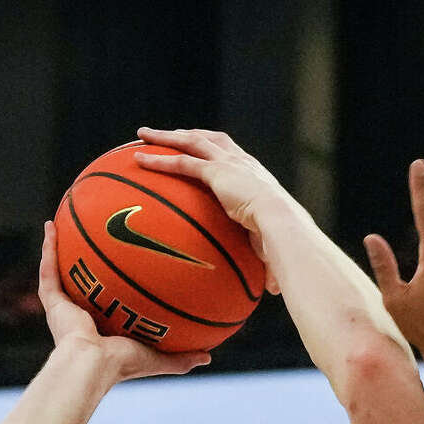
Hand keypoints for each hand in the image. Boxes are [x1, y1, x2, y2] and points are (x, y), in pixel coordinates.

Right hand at [38, 220, 208, 380]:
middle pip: (82, 280)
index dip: (111, 284)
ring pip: (60, 269)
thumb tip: (209, 358)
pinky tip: (51, 224)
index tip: (121, 264)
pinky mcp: (53, 301)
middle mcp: (80, 313)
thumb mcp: (158, 357)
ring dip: (61, 247)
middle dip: (86, 260)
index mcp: (101, 326)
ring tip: (64, 221)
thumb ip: (181, 357)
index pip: (106, 300)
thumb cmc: (123, 365)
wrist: (92, 365)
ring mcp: (64, 307)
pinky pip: (49, 268)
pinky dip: (49, 246)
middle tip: (95, 235)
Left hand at [130, 127, 282, 294]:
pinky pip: (181, 163)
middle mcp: (242, 163)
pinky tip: (138, 161)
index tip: (199, 148)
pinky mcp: (217, 173)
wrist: (285, 225)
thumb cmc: (284, 240)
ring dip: (165, 137)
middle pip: (209, 139)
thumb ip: (267, 262)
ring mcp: (229, 164)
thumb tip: (273, 290)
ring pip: (192, 142)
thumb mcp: (273, 247)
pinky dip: (159, 160)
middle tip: (165, 135)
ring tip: (142, 136)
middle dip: (186, 133)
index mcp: (255, 174)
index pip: (231, 154)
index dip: (213, 148)